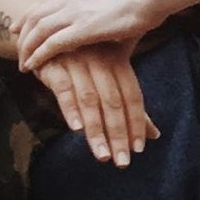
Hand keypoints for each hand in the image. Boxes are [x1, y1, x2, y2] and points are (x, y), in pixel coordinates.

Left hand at [17, 0, 159, 72]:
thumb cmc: (139, 4)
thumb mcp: (111, 9)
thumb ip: (99, 20)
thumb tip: (103, 34)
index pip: (44, 4)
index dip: (28, 17)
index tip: (17, 28)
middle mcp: (71, 0)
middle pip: (35, 16)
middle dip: (21, 34)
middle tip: (15, 50)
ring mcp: (76, 13)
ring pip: (38, 29)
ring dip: (27, 47)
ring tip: (22, 64)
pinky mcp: (83, 28)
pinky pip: (52, 43)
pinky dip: (39, 54)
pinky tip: (32, 65)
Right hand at [37, 40, 155, 164]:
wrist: (44, 37)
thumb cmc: (82, 62)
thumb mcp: (108, 77)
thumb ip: (129, 105)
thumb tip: (155, 135)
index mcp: (117, 59)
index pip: (132, 95)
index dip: (137, 123)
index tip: (138, 150)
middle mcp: (99, 58)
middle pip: (113, 102)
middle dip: (119, 135)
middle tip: (123, 163)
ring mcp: (76, 61)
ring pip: (90, 100)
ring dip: (96, 130)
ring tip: (103, 156)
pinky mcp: (54, 65)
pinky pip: (63, 89)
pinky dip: (70, 109)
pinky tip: (76, 130)